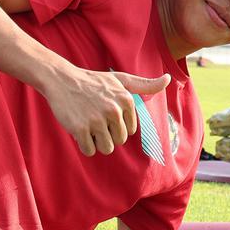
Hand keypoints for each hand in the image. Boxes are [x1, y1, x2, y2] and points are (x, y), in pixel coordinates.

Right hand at [44, 67, 169, 155]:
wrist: (62, 80)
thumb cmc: (92, 81)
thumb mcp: (120, 79)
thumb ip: (145, 85)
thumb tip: (167, 80)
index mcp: (126, 100)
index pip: (129, 131)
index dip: (115, 126)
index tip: (104, 112)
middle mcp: (114, 110)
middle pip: (118, 141)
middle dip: (106, 135)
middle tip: (94, 119)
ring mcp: (97, 120)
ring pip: (106, 148)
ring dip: (96, 142)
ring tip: (87, 125)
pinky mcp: (80, 129)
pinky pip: (89, 150)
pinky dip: (83, 145)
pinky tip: (78, 129)